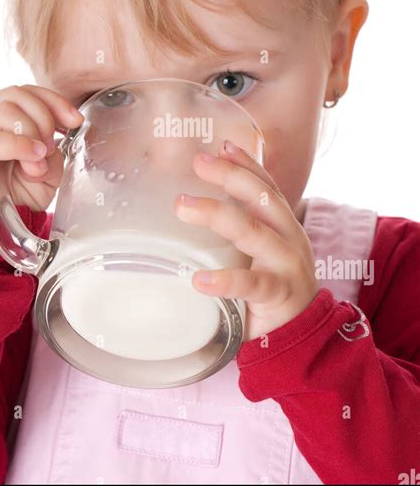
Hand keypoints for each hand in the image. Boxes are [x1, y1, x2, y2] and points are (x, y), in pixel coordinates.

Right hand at [0, 84, 83, 210]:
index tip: (75, 120)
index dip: (54, 100)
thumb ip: (52, 159)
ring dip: (33, 132)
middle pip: (16, 95)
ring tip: (39, 159)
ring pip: (3, 110)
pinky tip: (32, 159)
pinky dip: (19, 146)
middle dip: (45, 117)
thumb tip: (51, 149)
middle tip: (51, 147)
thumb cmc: (5, 189)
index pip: (25, 91)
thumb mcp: (41, 175)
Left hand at [175, 140, 319, 340]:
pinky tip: (198, 280)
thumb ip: (243, 229)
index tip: (221, 145)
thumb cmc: (273, 290)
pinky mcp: (279, 296)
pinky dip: (224, 281)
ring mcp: (287, 266)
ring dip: (217, 215)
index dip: (247, 163)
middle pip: (262, 198)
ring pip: (254, 233)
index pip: (267, 186)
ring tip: (182, 207)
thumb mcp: (261, 253)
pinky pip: (251, 285)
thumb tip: (203, 204)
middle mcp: (289, 239)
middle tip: (197, 163)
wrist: (303, 339)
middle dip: (230, 176)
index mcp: (284, 226)